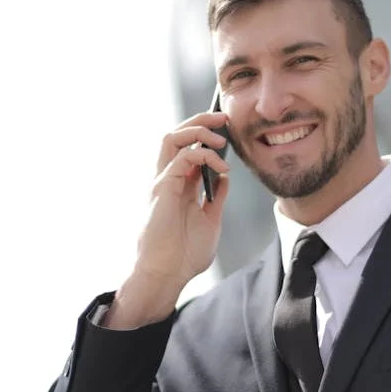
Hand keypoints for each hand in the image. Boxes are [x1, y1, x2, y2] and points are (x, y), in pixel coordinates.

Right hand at [109, 112, 230, 327]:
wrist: (168, 274)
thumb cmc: (185, 254)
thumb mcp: (210, 219)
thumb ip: (216, 197)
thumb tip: (225, 177)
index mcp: (179, 185)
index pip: (189, 148)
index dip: (206, 134)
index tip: (227, 129)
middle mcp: (168, 178)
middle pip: (177, 135)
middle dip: (200, 120)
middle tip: (224, 118)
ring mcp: (163, 181)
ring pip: (173, 137)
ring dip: (198, 130)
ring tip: (220, 137)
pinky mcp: (162, 187)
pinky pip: (182, 157)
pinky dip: (203, 155)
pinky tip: (220, 167)